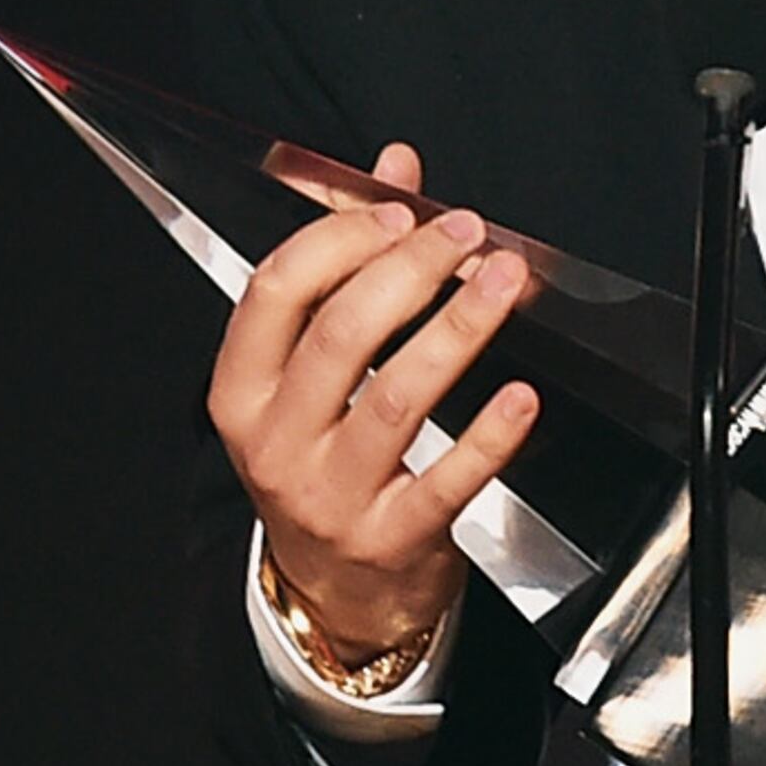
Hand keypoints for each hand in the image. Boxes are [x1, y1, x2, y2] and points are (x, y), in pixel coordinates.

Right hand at [207, 142, 539, 657]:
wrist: (334, 594)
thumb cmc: (322, 459)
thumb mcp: (308, 371)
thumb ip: (348, 260)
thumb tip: (392, 171)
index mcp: (243, 389)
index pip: (276, 292)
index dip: (340, 239)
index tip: (400, 211)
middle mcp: (277, 442)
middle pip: (340, 336)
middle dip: (410, 272)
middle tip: (466, 235)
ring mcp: (331, 495)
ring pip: (395, 398)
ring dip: (457, 331)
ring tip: (504, 284)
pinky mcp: (392, 539)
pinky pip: (446, 480)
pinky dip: (489, 435)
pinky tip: (521, 396)